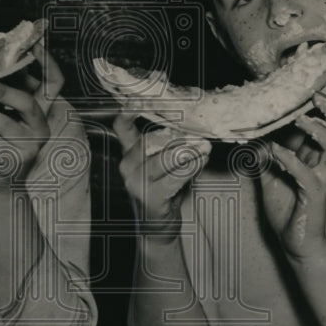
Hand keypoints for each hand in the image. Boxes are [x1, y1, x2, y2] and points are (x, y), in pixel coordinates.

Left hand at [0, 42, 60, 191]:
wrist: (2, 186)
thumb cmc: (1, 143)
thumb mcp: (10, 116)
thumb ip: (10, 93)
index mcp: (43, 112)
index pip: (55, 83)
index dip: (48, 63)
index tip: (33, 44)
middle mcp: (41, 128)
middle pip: (28, 102)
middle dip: (2, 89)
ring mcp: (29, 146)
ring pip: (2, 122)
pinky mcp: (13, 160)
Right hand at [113, 114, 211, 242]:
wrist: (158, 226)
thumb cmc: (165, 190)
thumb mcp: (165, 162)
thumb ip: (173, 144)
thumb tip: (192, 128)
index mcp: (129, 152)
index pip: (121, 127)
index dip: (128, 111)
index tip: (140, 99)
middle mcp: (127, 165)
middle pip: (150, 140)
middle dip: (177, 137)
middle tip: (198, 136)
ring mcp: (136, 182)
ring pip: (164, 158)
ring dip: (189, 151)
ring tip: (204, 147)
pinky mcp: (149, 197)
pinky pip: (174, 177)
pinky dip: (191, 167)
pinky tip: (201, 161)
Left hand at [260, 90, 325, 260]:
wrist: (296, 243)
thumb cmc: (287, 209)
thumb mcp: (269, 176)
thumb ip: (263, 155)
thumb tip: (250, 135)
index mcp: (314, 156)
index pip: (321, 123)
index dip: (317, 102)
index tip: (308, 81)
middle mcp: (322, 163)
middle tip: (315, 91)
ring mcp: (322, 178)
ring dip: (318, 130)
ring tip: (301, 117)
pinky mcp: (315, 196)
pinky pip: (307, 174)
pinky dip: (291, 160)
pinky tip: (276, 151)